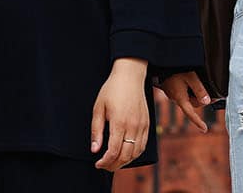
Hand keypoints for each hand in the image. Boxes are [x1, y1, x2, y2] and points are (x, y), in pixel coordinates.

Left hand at [91, 57, 151, 171]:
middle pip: (126, 156)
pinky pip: (143, 145)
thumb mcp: (98, 108)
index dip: (105, 162)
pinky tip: (126, 154)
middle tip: (104, 166)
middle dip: (114, 165)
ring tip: (114, 163)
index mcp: (119, 122)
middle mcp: (133, 126)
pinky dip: (135, 154)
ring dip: (125, 162)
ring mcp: (142, 125)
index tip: (97, 164)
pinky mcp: (147, 123)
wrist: (130, 76)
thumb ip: (96, 131)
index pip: (114, 151)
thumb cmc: (112, 90)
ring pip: (136, 153)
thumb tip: (95, 150)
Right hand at [155, 71, 212, 132]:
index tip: (204, 129)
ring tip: (207, 89)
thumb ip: (199, 89)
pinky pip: (185, 94)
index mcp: (180, 99)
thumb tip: (207, 102)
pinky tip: (195, 84)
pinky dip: (193, 92)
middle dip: (204, 102)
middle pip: (193, 105)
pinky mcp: (174, 89)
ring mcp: (174, 94)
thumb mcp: (190, 77)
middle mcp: (176, 99)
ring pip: (190, 99)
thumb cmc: (175, 70)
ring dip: (199, 96)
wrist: (161, 64)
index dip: (198, 122)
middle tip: (216, 96)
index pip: (190, 114)